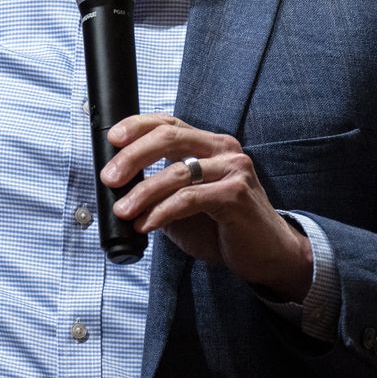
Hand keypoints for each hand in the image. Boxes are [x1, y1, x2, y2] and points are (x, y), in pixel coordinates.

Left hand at [101, 114, 312, 300]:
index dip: (137, 126)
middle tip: (110, 178)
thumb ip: (158, 190)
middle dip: (132, 157)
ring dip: (142, 193)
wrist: (266, 255)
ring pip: (176, 172)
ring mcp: (233, 169)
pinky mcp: (237, 193)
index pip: (169, 123)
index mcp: (209, 145)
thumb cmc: (222, 228)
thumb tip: (119, 187)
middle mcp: (223, 149)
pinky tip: (146, 225)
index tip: (112, 139)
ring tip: (123, 211)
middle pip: (169, 137)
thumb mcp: (183, 203)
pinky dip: (161, 212)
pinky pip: (189, 198)